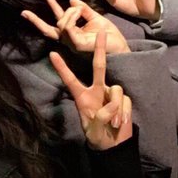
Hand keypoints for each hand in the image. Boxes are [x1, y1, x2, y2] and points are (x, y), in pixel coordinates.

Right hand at [21, 0, 129, 53]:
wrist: (119, 45)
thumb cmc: (109, 35)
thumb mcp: (95, 17)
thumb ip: (83, 9)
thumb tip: (71, 1)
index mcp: (73, 31)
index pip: (57, 19)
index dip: (51, 7)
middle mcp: (69, 37)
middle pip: (48, 29)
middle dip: (36, 20)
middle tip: (25, 11)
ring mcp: (71, 42)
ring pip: (61, 22)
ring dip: (70, 12)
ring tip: (80, 10)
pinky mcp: (76, 44)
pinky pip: (69, 26)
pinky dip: (73, 16)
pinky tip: (79, 12)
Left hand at [50, 30, 132, 150]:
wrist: (112, 145)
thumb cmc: (96, 134)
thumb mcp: (92, 128)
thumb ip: (101, 116)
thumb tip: (111, 105)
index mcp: (83, 96)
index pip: (70, 79)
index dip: (62, 67)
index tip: (52, 53)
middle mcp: (97, 90)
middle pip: (99, 67)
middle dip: (99, 49)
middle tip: (101, 32)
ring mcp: (111, 94)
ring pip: (116, 90)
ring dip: (116, 109)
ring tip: (112, 123)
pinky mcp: (124, 100)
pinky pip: (125, 101)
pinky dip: (123, 113)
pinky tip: (119, 123)